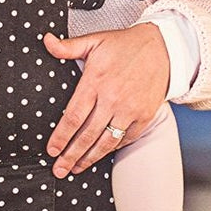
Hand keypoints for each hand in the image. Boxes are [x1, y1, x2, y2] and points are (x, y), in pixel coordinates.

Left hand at [43, 23, 169, 177]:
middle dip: (70, 155)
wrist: (164, 48)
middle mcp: (112, 99)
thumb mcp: (94, 40)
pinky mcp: (145, 116)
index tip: (51, 150)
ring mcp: (130, 110)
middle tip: (59, 169)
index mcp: (95, 82)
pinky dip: (112, 149)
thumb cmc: (125, 45)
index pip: (73, 116)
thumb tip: (46, 41)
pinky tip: (99, 155)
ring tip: (75, 168)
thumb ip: (68, 46)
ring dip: (89, 158)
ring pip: (106, 141)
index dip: (61, 136)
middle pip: (87, 135)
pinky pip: (126, 139)